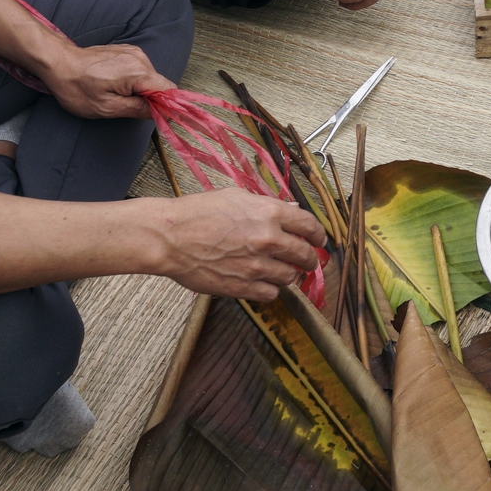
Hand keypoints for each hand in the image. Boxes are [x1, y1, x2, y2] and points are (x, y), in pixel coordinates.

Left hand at [37, 39, 169, 120]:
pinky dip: (133, 81)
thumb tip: (161, 112)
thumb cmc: (77, 88)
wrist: (58, 63)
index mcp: (138, 72)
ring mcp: (133, 52)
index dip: (168, 106)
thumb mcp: (107, 107)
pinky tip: (114, 85)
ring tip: (116, 95)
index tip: (159, 118)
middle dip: (151, 99)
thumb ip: (138, 109)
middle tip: (128, 109)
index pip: (169, 90)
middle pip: (159, 84)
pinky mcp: (126, 51)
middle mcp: (140, 58)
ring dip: (140, 90)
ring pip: (150, 78)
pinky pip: (140, 69)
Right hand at [157, 186, 328, 300]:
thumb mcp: (237, 197)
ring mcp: (257, 266)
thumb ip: (267, 205)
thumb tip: (289, 210)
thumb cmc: (198, 213)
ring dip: (289, 275)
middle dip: (310, 259)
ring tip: (282, 271)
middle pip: (305, 255)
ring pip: (290, 277)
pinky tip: (264, 283)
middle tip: (308, 261)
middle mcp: (268, 239)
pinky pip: (271, 294)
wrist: (171, 237)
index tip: (319, 240)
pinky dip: (271, 289)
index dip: (318, 235)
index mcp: (269, 213)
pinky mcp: (243, 286)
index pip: (309, 226)